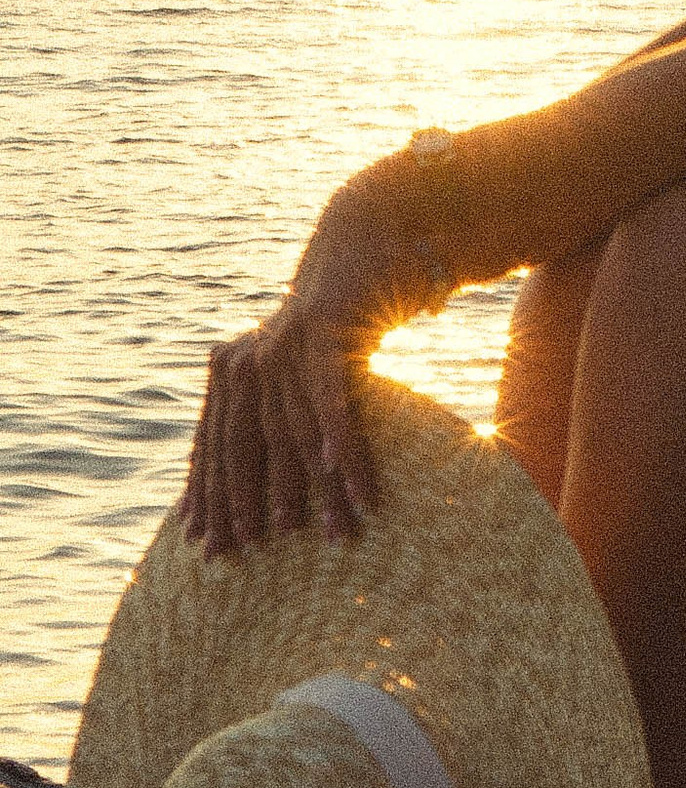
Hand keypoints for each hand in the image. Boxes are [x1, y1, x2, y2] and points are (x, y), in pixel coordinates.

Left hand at [182, 162, 451, 556]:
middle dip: (248, 503)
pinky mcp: (321, 329)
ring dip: (316, 488)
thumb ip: (287, 407)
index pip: (214, 446)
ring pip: (294, 431)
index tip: (208, 546)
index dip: (209, 497)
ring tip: (337, 533)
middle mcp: (248, 358)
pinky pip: (331, 398)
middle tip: (259, 551)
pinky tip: (347, 479)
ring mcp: (281, 343)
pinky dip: (340, 441)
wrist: (376, 235)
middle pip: (244, 446)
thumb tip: (282, 470)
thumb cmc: (351, 311)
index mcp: (235, 370)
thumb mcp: (310, 365)